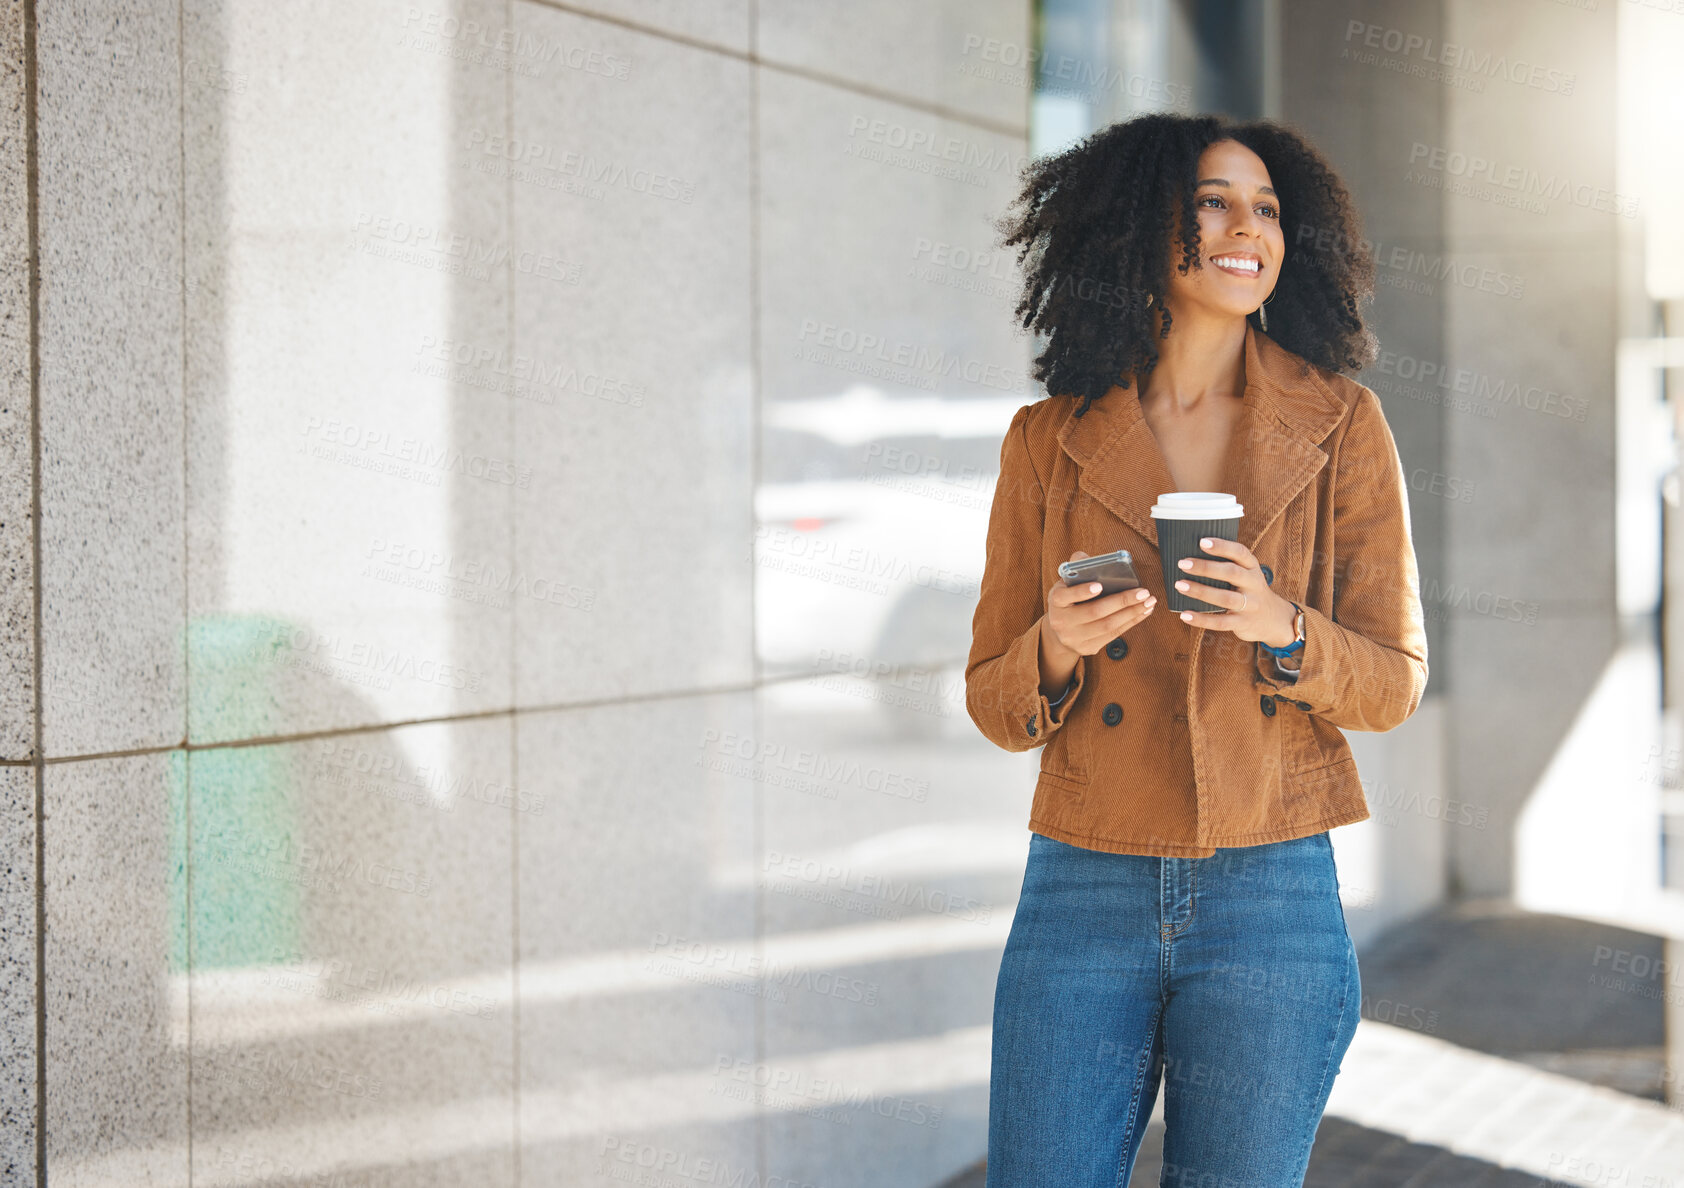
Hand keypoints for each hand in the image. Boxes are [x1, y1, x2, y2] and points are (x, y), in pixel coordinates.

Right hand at [1043, 550, 1157, 659]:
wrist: (1061, 631)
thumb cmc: (1069, 600)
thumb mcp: (1067, 583)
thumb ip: (1076, 567)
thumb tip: (1085, 557)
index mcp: (1055, 601)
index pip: (1064, 596)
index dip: (1081, 592)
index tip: (1099, 586)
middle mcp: (1061, 621)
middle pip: (1094, 612)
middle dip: (1122, 601)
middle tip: (1143, 592)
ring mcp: (1074, 638)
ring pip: (1108, 626)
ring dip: (1132, 613)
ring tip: (1148, 601)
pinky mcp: (1088, 648)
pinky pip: (1114, 635)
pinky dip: (1132, 622)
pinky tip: (1143, 612)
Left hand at [1171, 537, 1296, 646]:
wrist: (1274, 619)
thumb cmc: (1249, 590)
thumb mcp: (1247, 574)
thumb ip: (1228, 565)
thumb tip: (1190, 556)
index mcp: (1252, 568)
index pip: (1240, 553)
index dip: (1222, 546)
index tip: (1202, 541)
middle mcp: (1253, 584)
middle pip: (1232, 573)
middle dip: (1206, 568)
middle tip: (1182, 563)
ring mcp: (1250, 605)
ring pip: (1225, 598)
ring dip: (1201, 591)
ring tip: (1179, 585)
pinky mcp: (1243, 623)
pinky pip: (1220, 622)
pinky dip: (1201, 619)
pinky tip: (1185, 615)